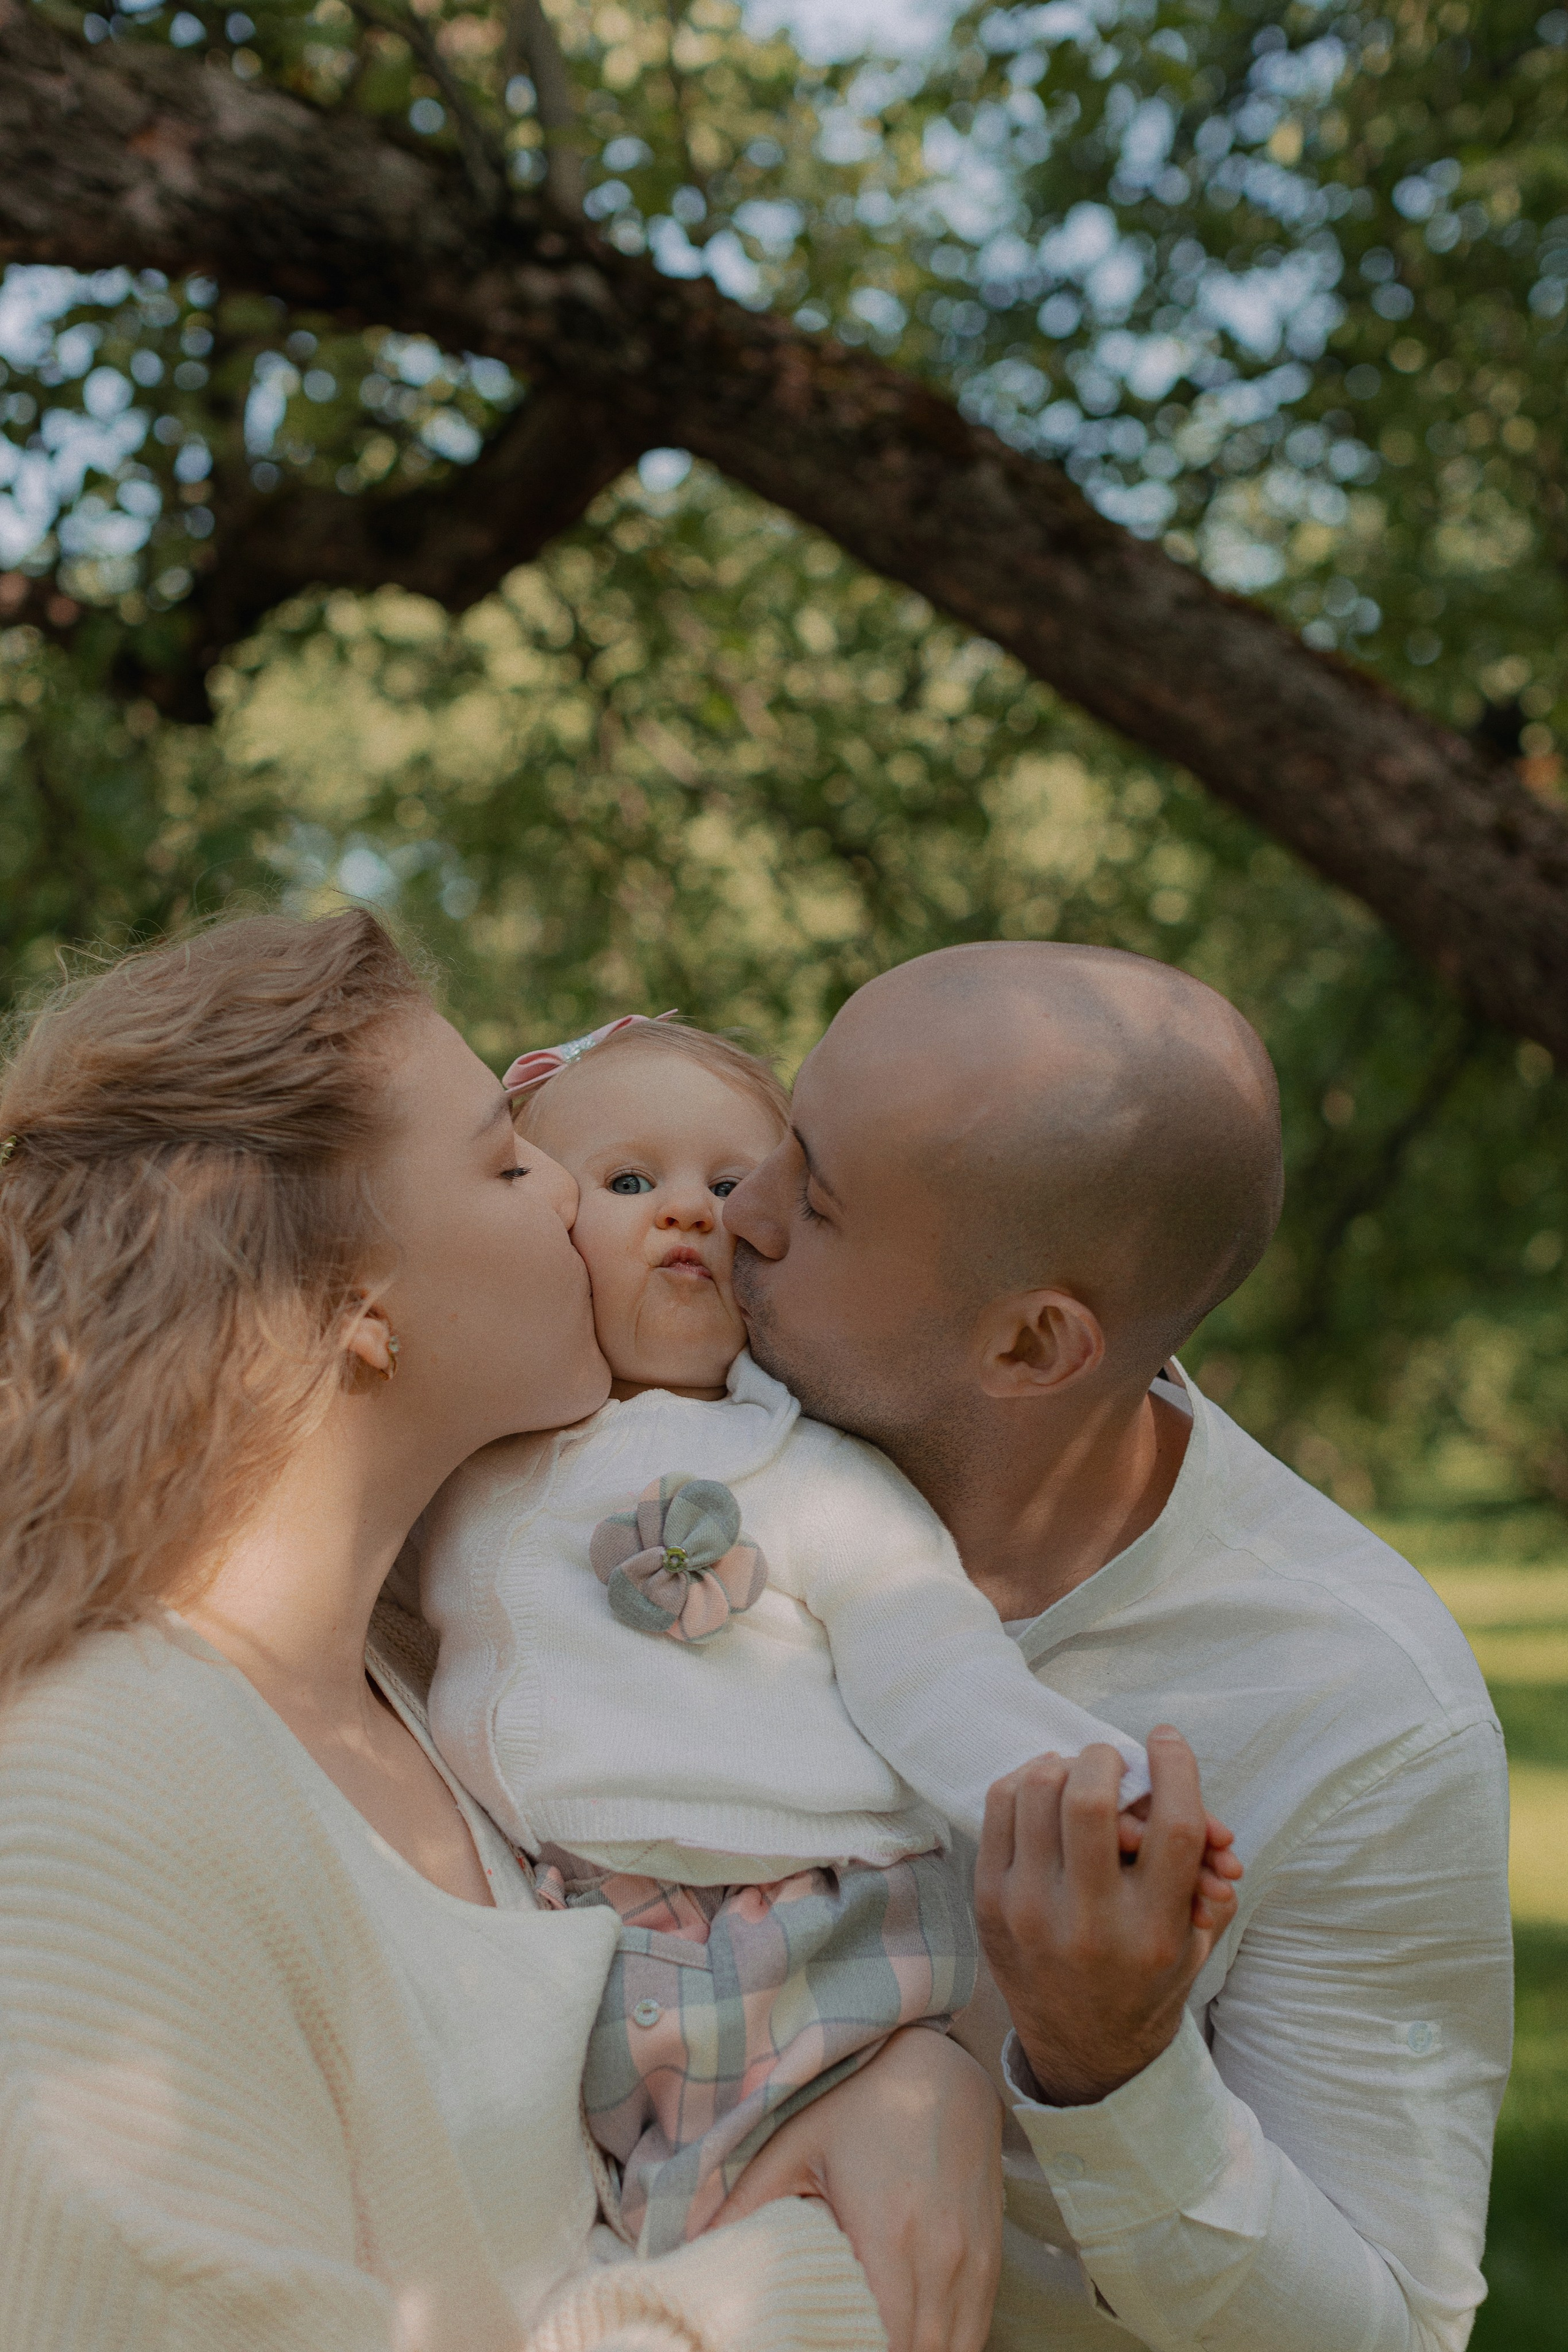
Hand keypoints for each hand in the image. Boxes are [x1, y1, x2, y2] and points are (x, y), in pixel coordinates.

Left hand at [712, 2026, 1002, 2351]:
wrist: (937, 2065)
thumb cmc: (858, 2100)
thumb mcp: (795, 2141)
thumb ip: (746, 2200)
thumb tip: (691, 2243)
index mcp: (888, 2231)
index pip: (883, 2338)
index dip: (855, 2351)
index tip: (824, 2342)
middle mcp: (940, 2251)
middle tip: (843, 2342)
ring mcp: (973, 2254)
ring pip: (956, 2346)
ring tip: (875, 2343)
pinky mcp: (991, 2250)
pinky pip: (977, 2323)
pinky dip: (949, 2342)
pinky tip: (914, 2339)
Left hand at [976, 1728, 1240, 2107]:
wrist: (1083, 2047)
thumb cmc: (1146, 1977)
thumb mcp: (1194, 1938)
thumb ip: (1206, 1872)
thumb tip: (1209, 1820)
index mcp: (1153, 1931)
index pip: (1173, 1828)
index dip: (1176, 1769)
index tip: (1167, 1739)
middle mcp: (1088, 1923)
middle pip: (1092, 1801)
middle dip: (1108, 1760)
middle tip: (1115, 1760)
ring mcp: (1028, 1912)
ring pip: (1037, 1791)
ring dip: (1065, 1766)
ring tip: (1079, 1775)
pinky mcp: (989, 1902)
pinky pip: (1000, 1806)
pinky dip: (1026, 1782)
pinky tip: (1046, 1791)